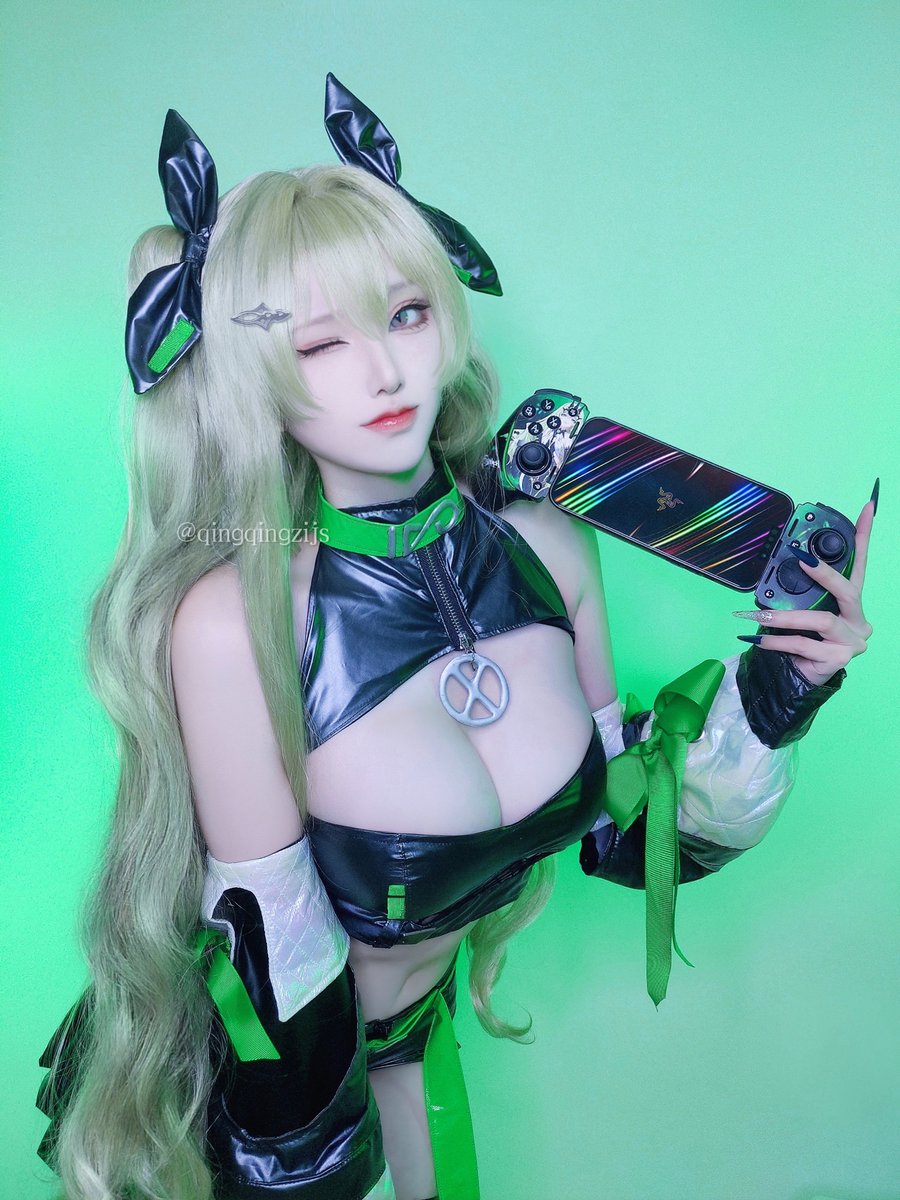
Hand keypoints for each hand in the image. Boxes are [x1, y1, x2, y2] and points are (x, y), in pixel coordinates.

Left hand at [734, 492, 875, 686]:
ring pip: (822, 620)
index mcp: (850, 602)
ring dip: (788, 617)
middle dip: (824, 574)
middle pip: (847, 591)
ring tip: (761, 615)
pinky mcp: (839, 659)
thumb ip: (800, 591)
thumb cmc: (800, 639)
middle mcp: (858, 620)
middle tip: (801, 559)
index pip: (859, 564)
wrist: (797, 678)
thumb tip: (784, 563)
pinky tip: (760, 639)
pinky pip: (805, 643)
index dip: (864, 536)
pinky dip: (779, 640)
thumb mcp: (800, 609)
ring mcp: (852, 640)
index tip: (868, 507)